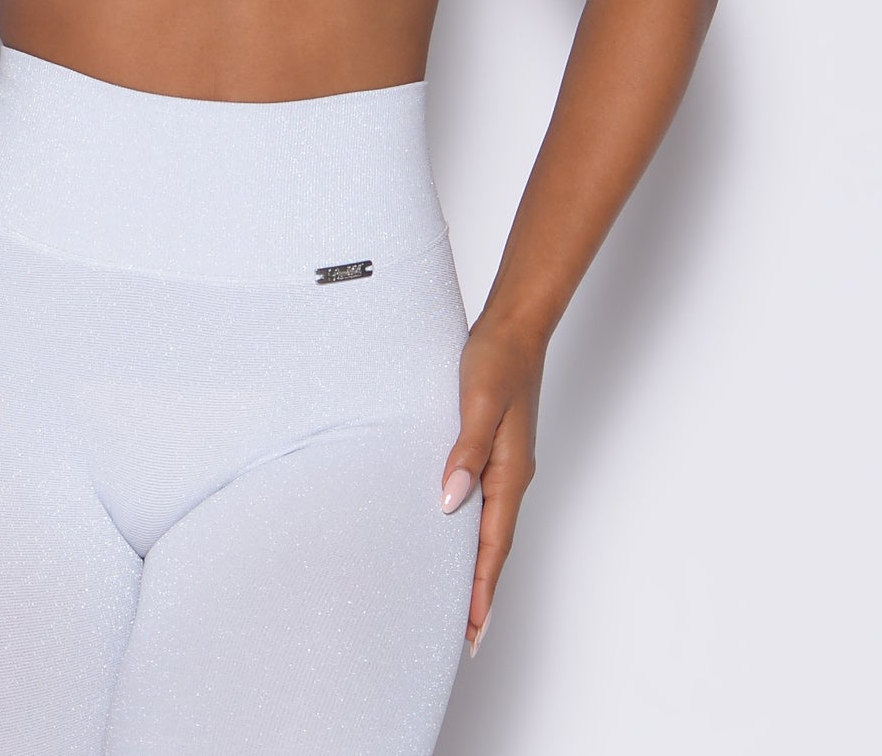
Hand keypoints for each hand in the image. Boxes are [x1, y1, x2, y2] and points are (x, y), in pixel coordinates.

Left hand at [439, 314, 545, 654]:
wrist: (514, 328)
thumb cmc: (496, 359)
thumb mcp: (477, 402)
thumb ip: (465, 451)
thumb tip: (450, 502)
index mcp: (509, 472)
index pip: (492, 546)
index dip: (480, 590)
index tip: (470, 631)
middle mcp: (511, 476)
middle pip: (494, 547)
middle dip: (479, 592)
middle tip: (462, 636)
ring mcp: (506, 465)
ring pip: (490, 528)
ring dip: (475, 565)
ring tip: (457, 600)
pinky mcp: (495, 449)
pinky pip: (485, 503)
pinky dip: (473, 530)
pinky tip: (455, 534)